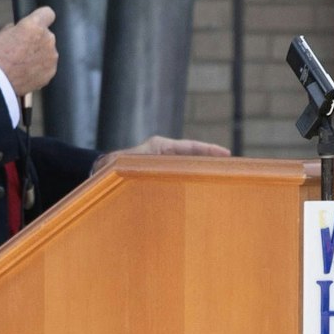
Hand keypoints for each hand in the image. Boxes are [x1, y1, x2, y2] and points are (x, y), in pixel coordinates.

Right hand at [0, 6, 57, 96]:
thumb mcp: (0, 34)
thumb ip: (16, 29)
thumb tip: (20, 31)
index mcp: (34, 25)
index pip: (48, 13)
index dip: (41, 18)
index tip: (37, 24)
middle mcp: (47, 39)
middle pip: (46, 35)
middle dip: (37, 40)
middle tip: (21, 49)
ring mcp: (51, 57)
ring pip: (47, 52)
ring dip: (39, 55)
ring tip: (22, 64)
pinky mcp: (50, 72)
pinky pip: (47, 67)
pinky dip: (39, 69)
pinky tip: (26, 73)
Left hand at [93, 135, 231, 174]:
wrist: (102, 170)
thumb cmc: (111, 168)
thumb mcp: (125, 166)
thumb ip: (139, 168)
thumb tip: (148, 172)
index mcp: (159, 146)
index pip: (189, 146)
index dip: (208, 150)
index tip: (225, 153)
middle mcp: (164, 150)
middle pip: (193, 153)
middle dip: (211, 159)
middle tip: (231, 166)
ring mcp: (164, 160)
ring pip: (188, 163)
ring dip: (202, 169)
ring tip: (221, 177)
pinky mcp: (163, 170)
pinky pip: (181, 172)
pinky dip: (192, 176)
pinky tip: (201, 188)